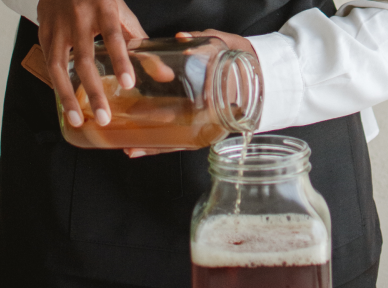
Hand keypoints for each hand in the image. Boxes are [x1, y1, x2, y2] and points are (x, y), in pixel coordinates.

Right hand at [37, 0, 146, 127]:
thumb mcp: (120, 12)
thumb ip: (140, 41)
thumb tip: (164, 75)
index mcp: (103, 8)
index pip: (113, 37)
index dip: (120, 61)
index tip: (128, 84)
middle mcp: (78, 17)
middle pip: (85, 59)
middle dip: (94, 92)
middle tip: (104, 117)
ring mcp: (57, 25)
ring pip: (58, 65)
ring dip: (67, 96)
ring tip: (78, 120)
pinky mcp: (43, 31)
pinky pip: (48, 63)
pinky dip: (56, 85)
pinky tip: (65, 103)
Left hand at [124, 29, 257, 157]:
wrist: (262, 76)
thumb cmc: (243, 61)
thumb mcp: (226, 45)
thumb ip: (203, 40)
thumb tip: (180, 38)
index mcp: (216, 102)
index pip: (185, 112)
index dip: (161, 115)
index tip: (139, 113)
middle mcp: (211, 120)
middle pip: (177, 134)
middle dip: (150, 137)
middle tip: (125, 134)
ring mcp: (208, 128)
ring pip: (178, 143)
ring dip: (153, 148)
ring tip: (130, 149)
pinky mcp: (204, 130)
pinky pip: (182, 141)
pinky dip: (163, 146)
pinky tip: (142, 147)